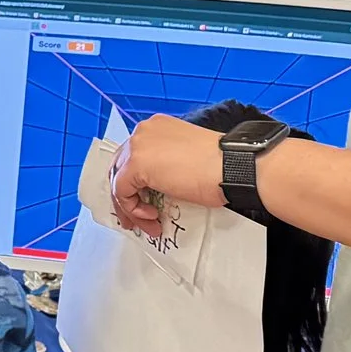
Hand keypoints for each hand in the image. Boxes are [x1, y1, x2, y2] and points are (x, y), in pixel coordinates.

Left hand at [111, 115, 229, 237]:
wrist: (231, 166)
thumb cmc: (219, 166)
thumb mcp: (183, 161)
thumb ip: (163, 166)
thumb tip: (152, 188)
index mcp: (156, 128)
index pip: (132, 156)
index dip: (134, 183)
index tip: (143, 201)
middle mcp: (143, 132)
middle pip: (120, 168)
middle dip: (127, 197)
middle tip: (136, 217)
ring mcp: (138, 146)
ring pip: (119, 182)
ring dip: (131, 208)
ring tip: (149, 223)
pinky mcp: (136, 164)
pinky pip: (122, 192)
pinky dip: (133, 209)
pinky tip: (152, 216)